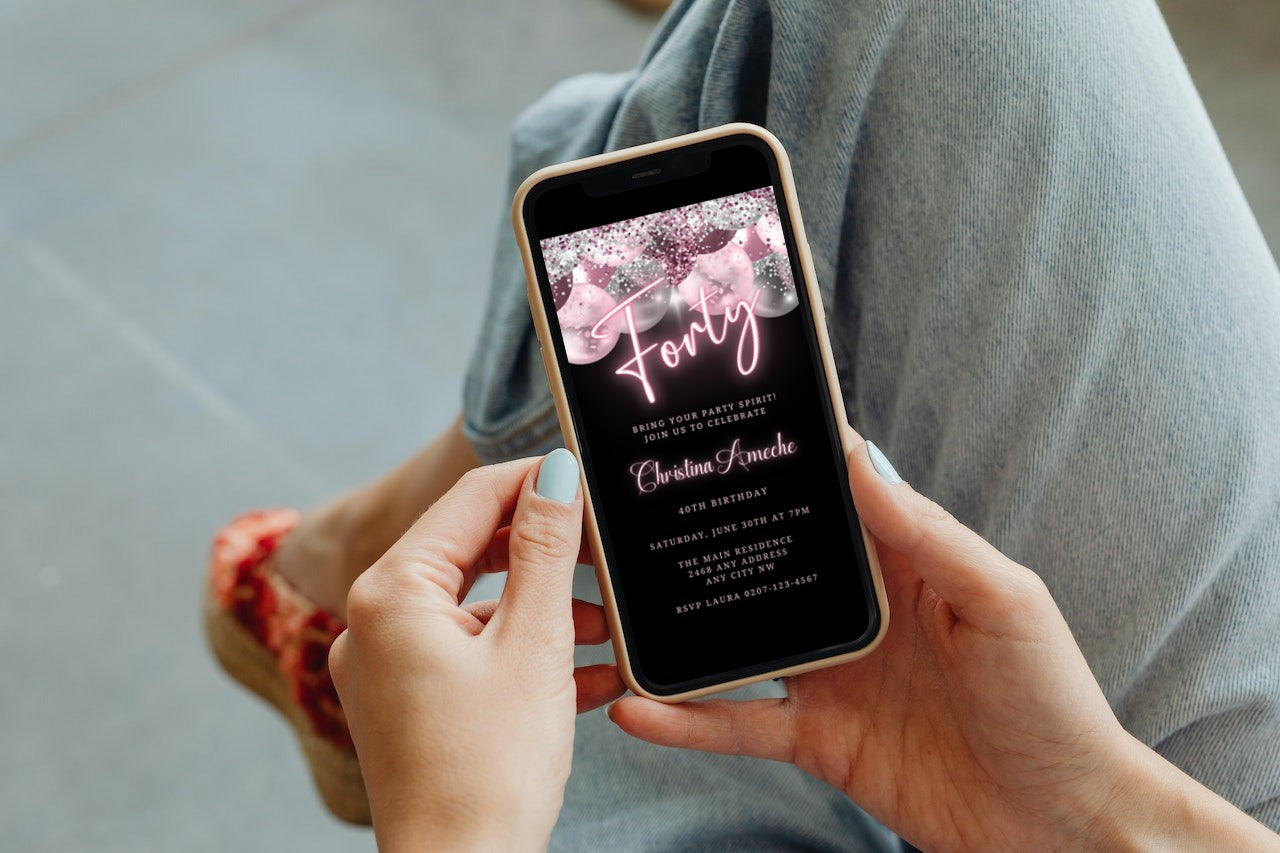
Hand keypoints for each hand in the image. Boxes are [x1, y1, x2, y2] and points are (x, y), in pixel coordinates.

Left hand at [329, 451, 625, 850]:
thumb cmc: (489, 768)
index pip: (470, 500)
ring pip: (478, 607)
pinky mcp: (409, 705)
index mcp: (391, 594)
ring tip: (604, 628)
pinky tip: (584, 674)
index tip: (586, 472)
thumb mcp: (533, 642)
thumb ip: (547, 549)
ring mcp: (388, 667)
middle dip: (545, 553)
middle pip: (471, 551)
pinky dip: (524, 654)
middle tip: (604, 552)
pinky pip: (471, 655)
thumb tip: (557, 472)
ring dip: (544, 610)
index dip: (533, 479)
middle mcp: (375, 623)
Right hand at [609, 434, 1278, 849]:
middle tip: (633, 513)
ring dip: (677, 630)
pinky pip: (738, 723)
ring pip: (735, 641)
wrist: (1063, 823)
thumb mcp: (1002, 601)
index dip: (782, 463)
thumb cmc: (1052, 702)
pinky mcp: (817, 739)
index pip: (831, 499)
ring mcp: (830, 676)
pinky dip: (686, 720)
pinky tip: (639, 708)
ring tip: (611, 610)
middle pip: (766, 564)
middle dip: (706, 538)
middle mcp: (855, 613)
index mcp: (902, 564)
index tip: (722, 430)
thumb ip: (929, 533)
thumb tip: (861, 461)